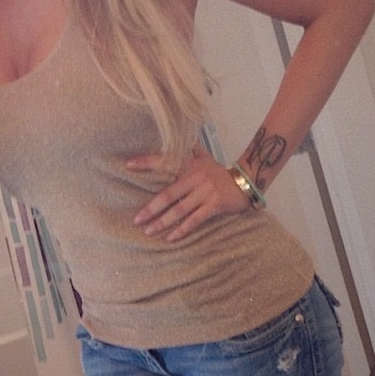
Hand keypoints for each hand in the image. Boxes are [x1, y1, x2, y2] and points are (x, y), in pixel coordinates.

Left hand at [130, 147, 249, 241]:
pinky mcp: (215, 205)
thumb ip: (186, 152)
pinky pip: (195, 220)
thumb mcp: (203, 157)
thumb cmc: (218, 172)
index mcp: (190, 164)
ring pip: (179, 210)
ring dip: (162, 222)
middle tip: (136, 219)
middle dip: (151, 209)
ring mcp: (206, 192)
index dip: (146, 162)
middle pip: (168, 195)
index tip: (128, 165)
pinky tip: (170, 238)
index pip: (164, 161)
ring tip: (148, 231)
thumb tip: (170, 138)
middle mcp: (196, 178)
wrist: (247, 180)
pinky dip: (182, 230)